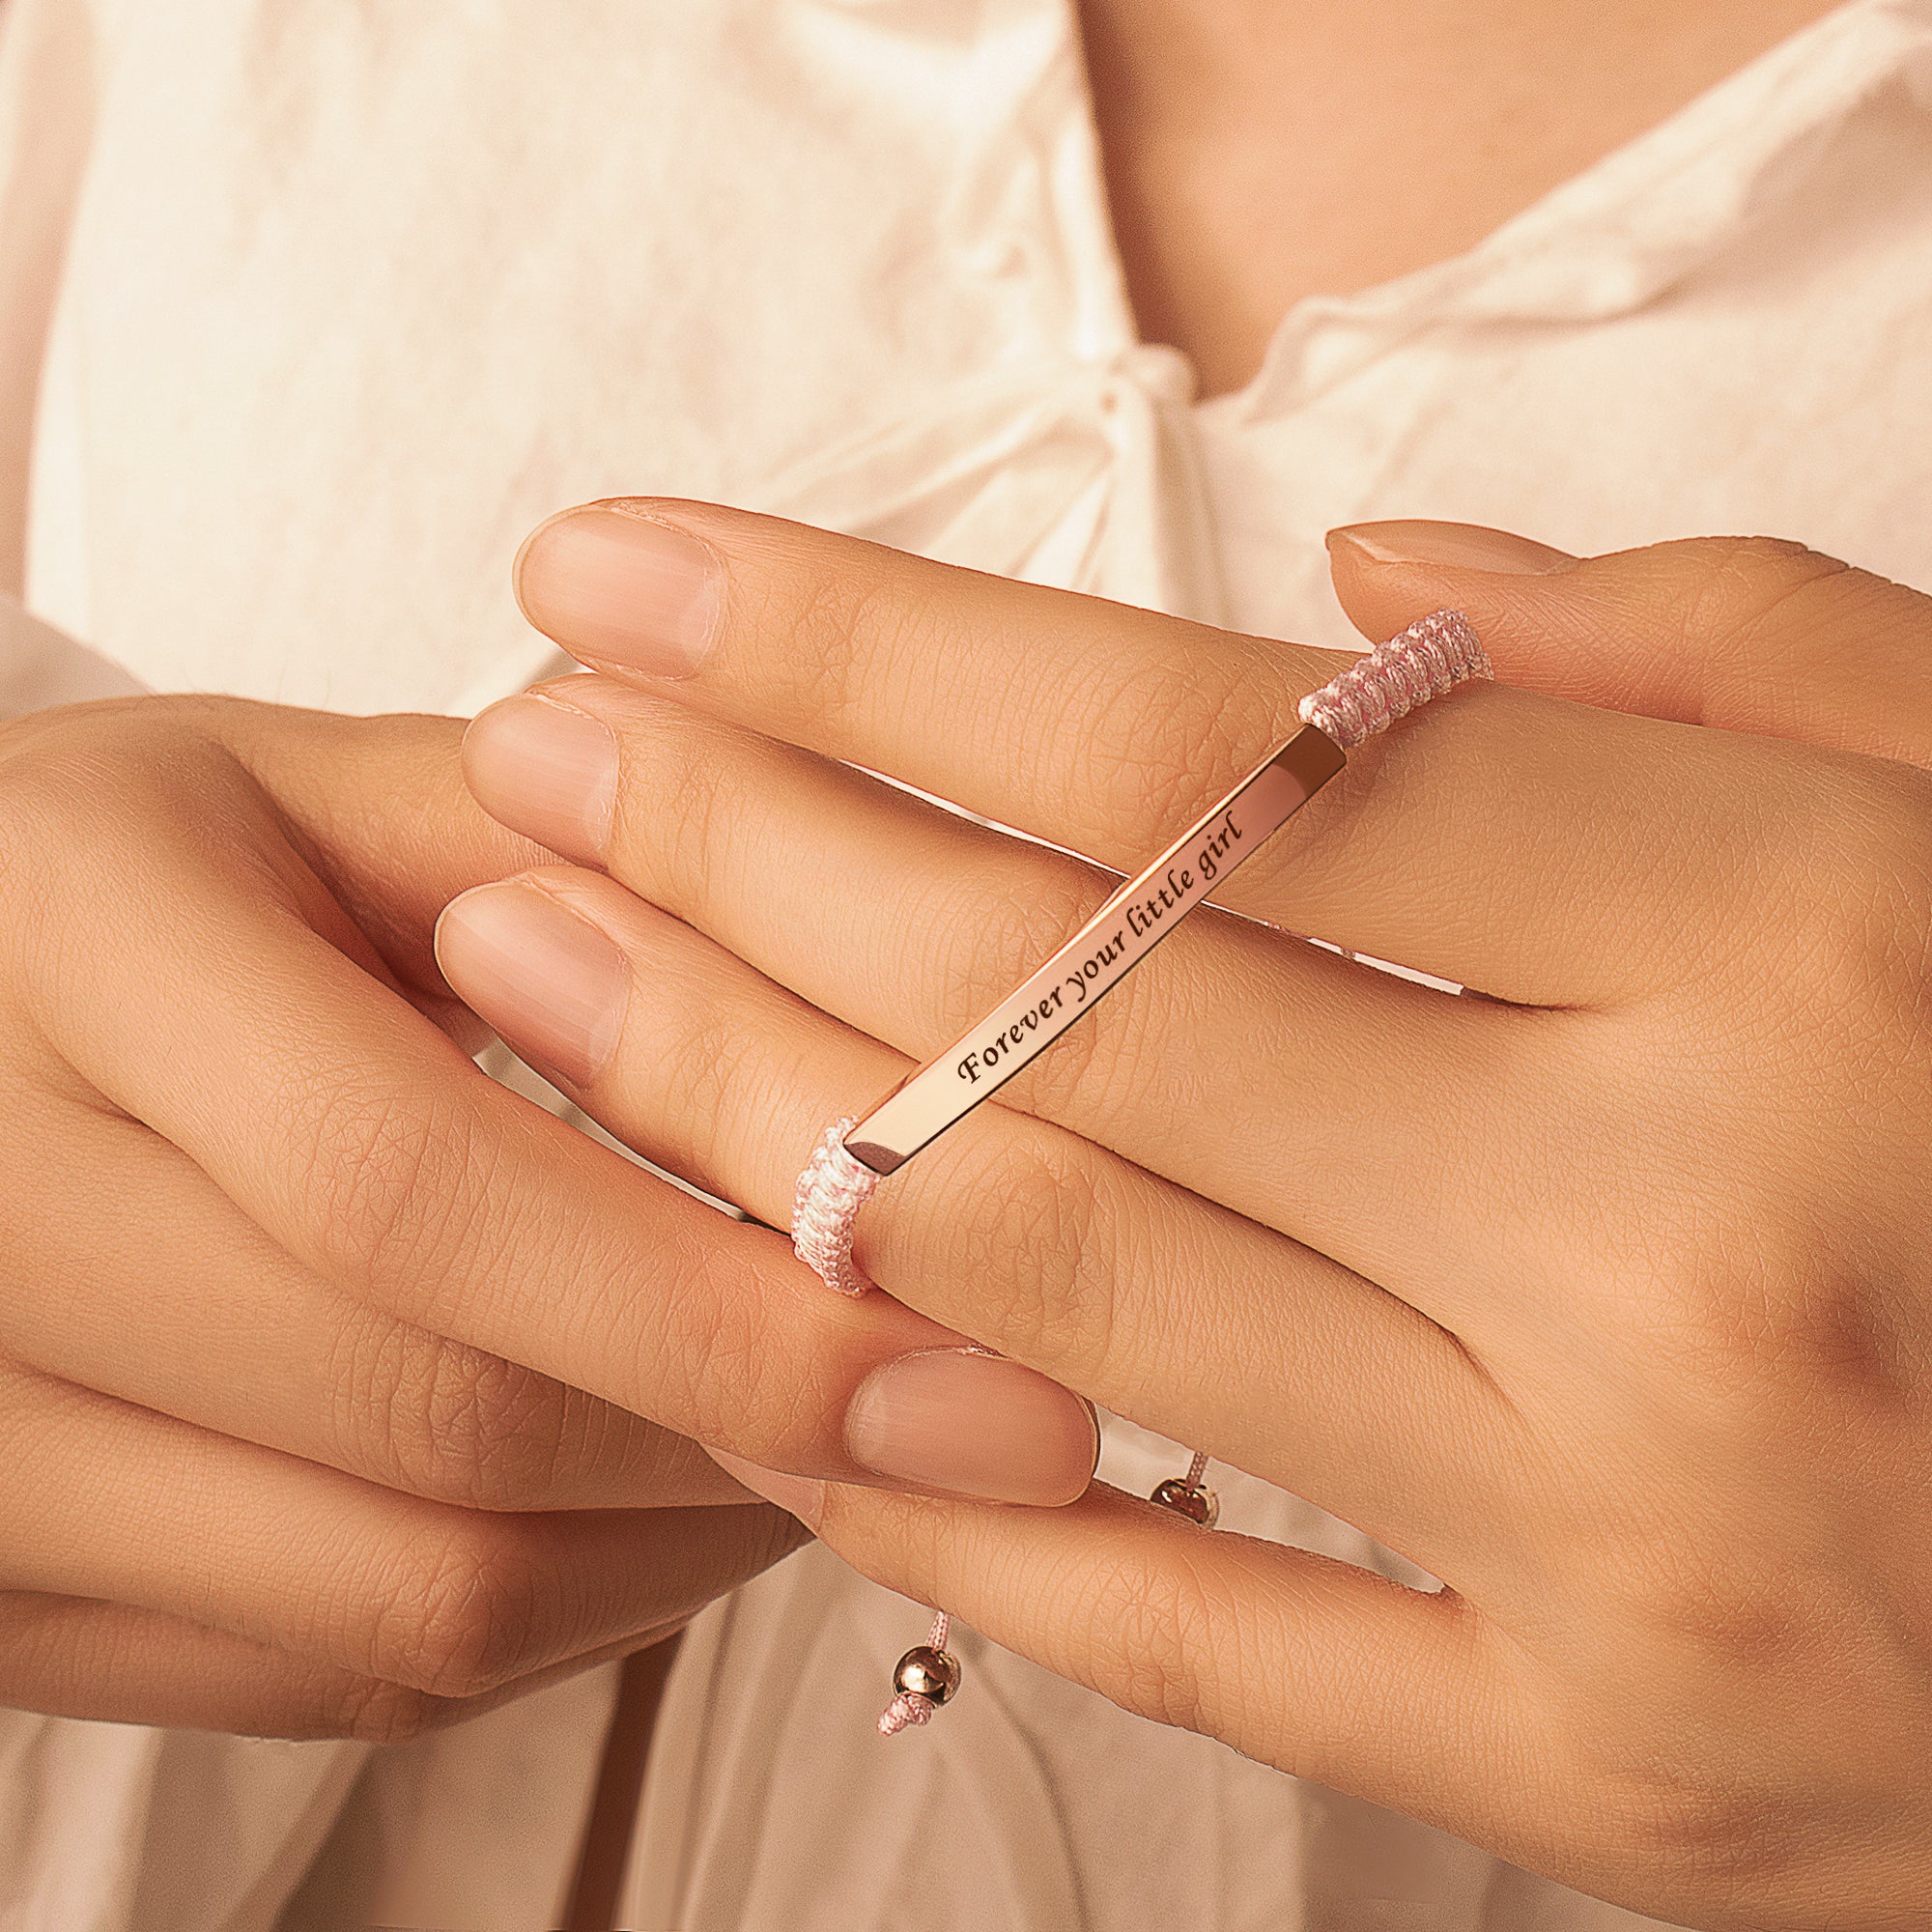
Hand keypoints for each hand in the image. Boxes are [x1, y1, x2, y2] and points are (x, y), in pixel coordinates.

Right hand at [0, 693, 1091, 1741]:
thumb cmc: (132, 879)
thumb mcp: (313, 786)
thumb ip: (563, 843)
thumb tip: (869, 942)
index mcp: (61, 950)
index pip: (414, 1193)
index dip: (712, 1305)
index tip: (975, 1366)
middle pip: (437, 1425)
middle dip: (755, 1442)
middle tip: (980, 1425)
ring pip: (415, 1598)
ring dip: (689, 1543)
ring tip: (846, 1437)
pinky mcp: (12, 1590)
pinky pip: (349, 1671)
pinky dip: (570, 1606)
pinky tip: (677, 1498)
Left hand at [457, 501, 1931, 1929]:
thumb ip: (1695, 659)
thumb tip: (1352, 593)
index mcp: (1806, 955)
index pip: (1199, 755)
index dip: (865, 645)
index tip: (638, 578)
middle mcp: (1692, 1255)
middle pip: (1066, 1013)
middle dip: (730, 857)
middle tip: (521, 756)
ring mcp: (1632, 1551)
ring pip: (1056, 1294)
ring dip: (743, 1114)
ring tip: (536, 968)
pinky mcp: (1605, 1778)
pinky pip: (1177, 1618)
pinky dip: (935, 1464)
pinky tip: (741, 1321)